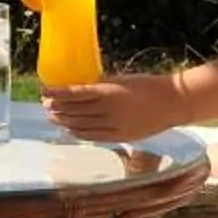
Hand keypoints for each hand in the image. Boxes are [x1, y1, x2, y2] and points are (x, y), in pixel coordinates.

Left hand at [41, 72, 197, 142]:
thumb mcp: (121, 80)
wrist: (172, 103)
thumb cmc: (147, 86)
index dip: (57, 93)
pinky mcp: (120, 137)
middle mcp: (109, 110)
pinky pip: (93, 136)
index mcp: (108, 91)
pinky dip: (78, 132)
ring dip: (64, 121)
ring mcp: (114, 126)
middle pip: (74, 111)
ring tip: (52, 116)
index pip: (74, 94)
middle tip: (45, 104)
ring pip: (80, 125)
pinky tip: (70, 129)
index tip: (45, 91)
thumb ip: (100, 86)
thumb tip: (77, 89)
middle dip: (56, 108)